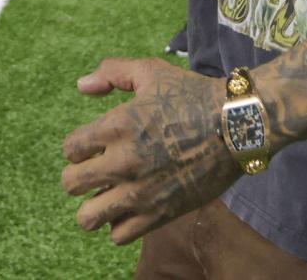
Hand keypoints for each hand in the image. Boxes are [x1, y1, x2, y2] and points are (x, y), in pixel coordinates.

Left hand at [61, 57, 239, 245]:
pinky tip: (131, 207)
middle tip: (97, 171)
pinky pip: (119, 235)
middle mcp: (123, 161)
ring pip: (87, 218)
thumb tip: (81, 87)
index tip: (96, 146)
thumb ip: (111, 72)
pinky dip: (119, 224)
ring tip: (108, 195)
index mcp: (116, 125)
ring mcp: (140, 191)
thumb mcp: (150, 71)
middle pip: (71, 183)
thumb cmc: (192, 94)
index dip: (80, 147)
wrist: (236, 125)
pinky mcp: (160, 214)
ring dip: (93, 206)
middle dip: (79, 176)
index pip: (70, 150)